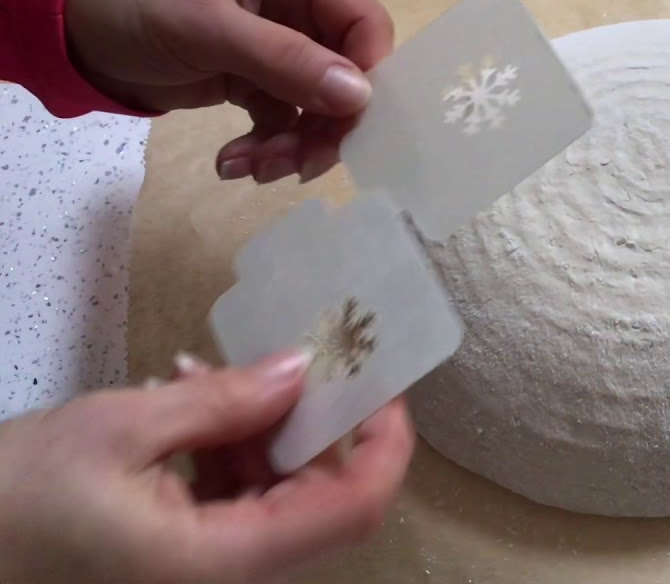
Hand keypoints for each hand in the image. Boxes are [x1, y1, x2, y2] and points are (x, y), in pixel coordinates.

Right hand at [0, 350, 414, 583]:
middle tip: (277, 357)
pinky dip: (222, 450)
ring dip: (256, 428)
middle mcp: (231, 579)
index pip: (352, 508)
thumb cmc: (13, 498)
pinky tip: (178, 405)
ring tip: (195, 378)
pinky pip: (234, 502)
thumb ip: (223, 401)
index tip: (380, 378)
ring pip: (276, 494)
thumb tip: (302, 368)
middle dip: (308, 422)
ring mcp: (208, 574)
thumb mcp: (118, 430)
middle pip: (320, 498)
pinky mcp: (183, 561)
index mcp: (226, 561)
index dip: (383, 442)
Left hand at [64, 0, 394, 183]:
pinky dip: (266, 148)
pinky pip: (283, 121)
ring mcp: (277, 45)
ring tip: (252, 168)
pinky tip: (232, 163)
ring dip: (294, 144)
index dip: (368, 74)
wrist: (64, 23)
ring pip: (318, 106)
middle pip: (346, 73)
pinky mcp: (254, 80)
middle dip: (326, 123)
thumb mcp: (205, 25)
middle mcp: (295, 5)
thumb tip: (359, 96)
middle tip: (297, 165)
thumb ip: (283, 59)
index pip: (363, 22)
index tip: (350, 123)